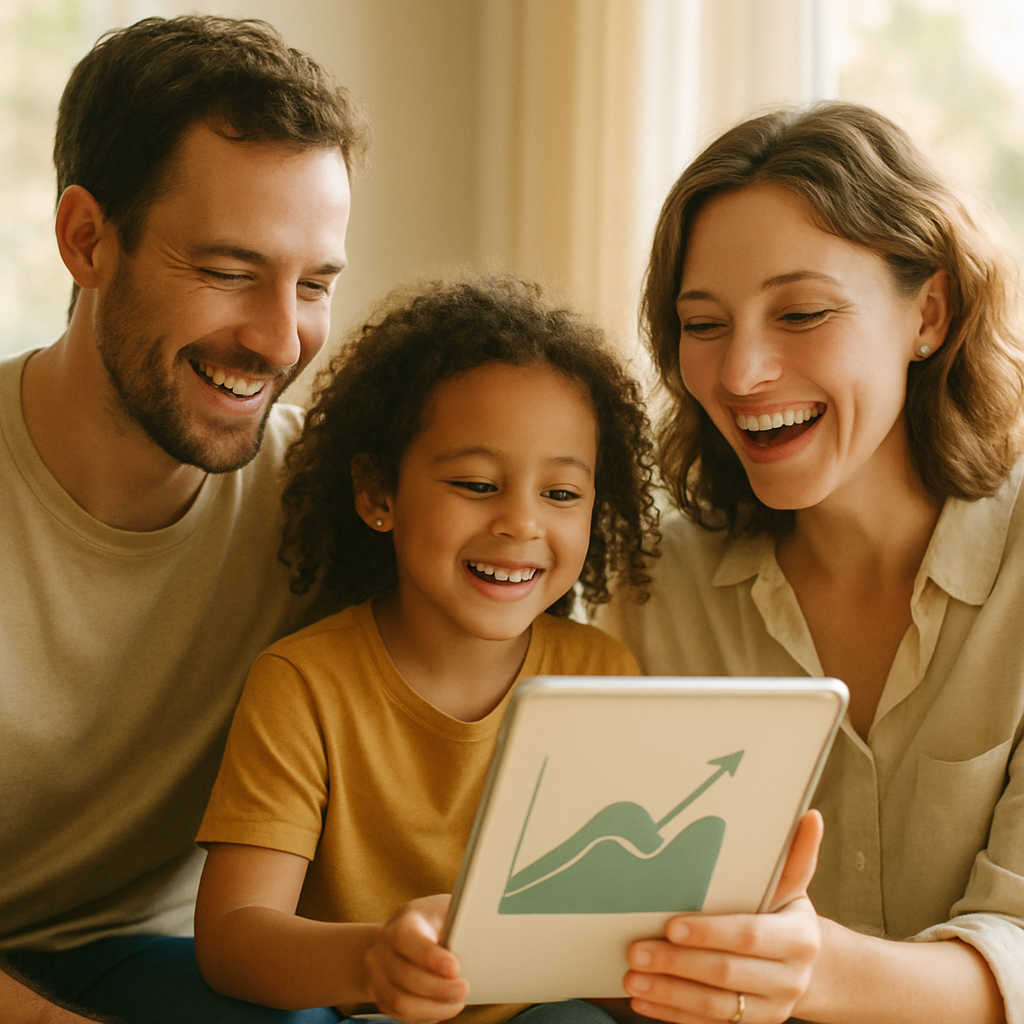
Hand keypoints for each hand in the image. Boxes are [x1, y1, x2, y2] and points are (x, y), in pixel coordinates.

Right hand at [364, 894, 468, 1023]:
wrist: (394, 939)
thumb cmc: (430, 921)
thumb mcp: (444, 909)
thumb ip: (459, 916)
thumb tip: (483, 927)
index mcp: (401, 923)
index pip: (406, 939)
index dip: (429, 956)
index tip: (455, 967)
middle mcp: (382, 950)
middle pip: (404, 976)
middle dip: (437, 988)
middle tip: (464, 989)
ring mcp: (377, 975)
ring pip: (401, 1002)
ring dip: (433, 1007)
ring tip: (458, 1001)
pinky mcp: (381, 996)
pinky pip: (401, 1014)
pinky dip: (426, 1015)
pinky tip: (445, 1007)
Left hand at [622, 810, 823, 1023]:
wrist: (815, 970)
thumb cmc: (788, 915)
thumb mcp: (794, 888)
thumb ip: (797, 856)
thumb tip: (810, 816)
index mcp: (798, 939)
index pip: (748, 936)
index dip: (709, 933)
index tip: (670, 926)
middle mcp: (788, 979)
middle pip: (726, 973)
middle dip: (677, 964)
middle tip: (636, 951)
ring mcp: (770, 1009)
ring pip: (714, 1007)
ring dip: (669, 994)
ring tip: (632, 978)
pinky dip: (673, 1016)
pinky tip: (642, 1001)